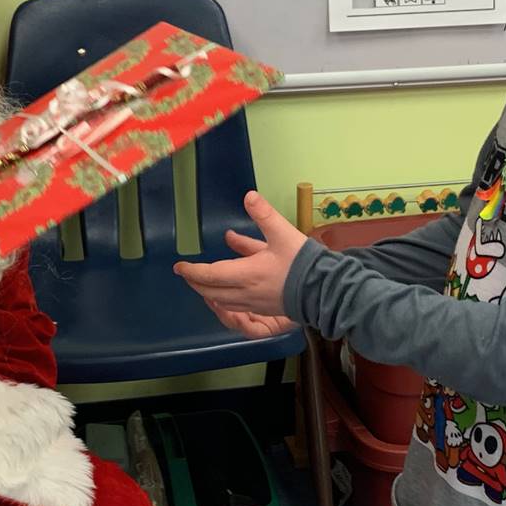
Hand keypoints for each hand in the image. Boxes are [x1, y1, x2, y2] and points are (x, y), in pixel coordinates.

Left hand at [173, 192, 305, 321]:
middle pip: (211, 292)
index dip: (192, 271)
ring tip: (202, 283)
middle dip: (196, 283)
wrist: (326, 290)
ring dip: (208, 292)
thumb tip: (249, 195)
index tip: (179, 267)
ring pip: (222, 302)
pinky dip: (224, 300)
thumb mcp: (283, 232)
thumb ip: (264, 214)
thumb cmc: (303, 262)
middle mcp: (246, 292)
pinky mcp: (265, 310)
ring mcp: (255, 304)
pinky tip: (226, 292)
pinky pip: (236, 307)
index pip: (210, 275)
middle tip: (187, 274)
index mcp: (247, 274)